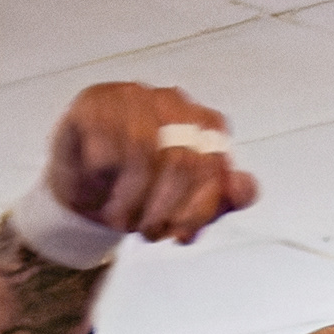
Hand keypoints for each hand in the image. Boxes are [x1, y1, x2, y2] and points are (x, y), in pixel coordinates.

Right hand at [46, 83, 256, 246]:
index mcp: (204, 123)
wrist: (88, 192)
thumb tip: (245, 187)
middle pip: (183, 161)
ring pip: (144, 153)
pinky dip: (106, 182)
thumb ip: (223, 199)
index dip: (199, 208)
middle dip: (166, 210)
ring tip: (124, 220)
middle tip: (150, 233)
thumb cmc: (143, 194)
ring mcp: (133, 97)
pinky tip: (102, 191)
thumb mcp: (188, 206)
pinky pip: (106, 147)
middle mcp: (173, 102)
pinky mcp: (95, 102)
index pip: (214, 165)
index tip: (181, 236)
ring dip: (133, 201)